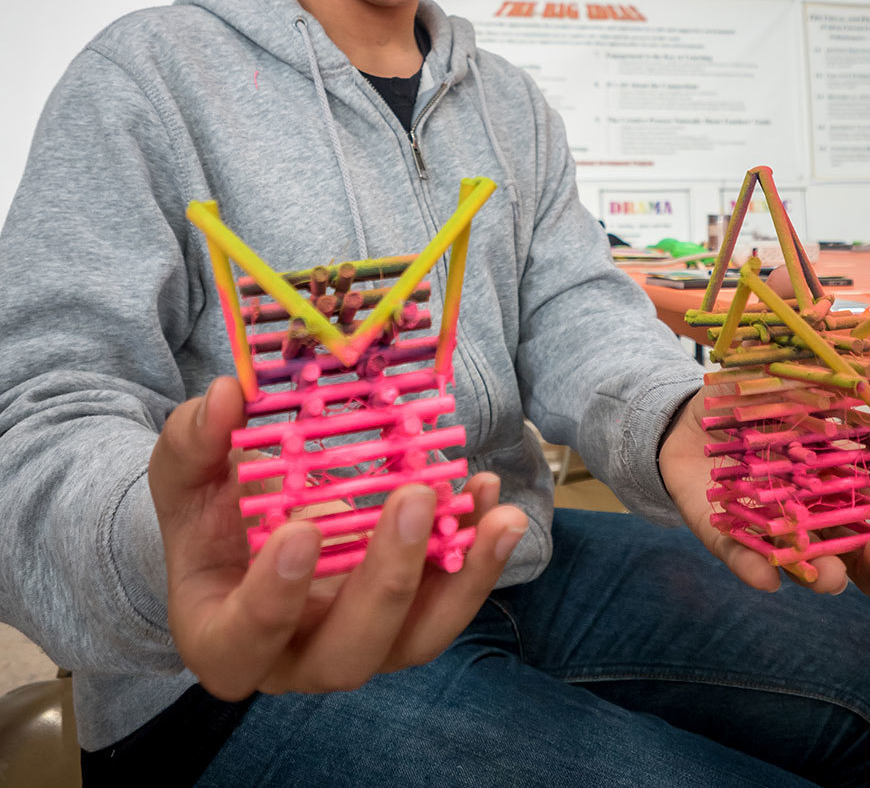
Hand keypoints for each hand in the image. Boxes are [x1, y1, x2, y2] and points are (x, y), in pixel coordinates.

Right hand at [149, 375, 528, 700]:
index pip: (243, 642)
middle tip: (413, 498)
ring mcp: (356, 646)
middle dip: (387, 581)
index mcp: (221, 636)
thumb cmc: (210, 510)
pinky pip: (447, 602)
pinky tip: (491, 500)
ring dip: (462, 581)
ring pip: (414, 641)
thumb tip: (225, 396)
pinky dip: (476, 557)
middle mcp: (293, 659)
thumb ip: (195, 440)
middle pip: (346, 654)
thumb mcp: (186, 471)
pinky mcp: (404, 622)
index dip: (273, 599)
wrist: (247, 529)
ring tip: (497, 518)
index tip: (301, 529)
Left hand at [658, 386, 869, 596]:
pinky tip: (766, 579)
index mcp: (848, 484)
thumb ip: (830, 383)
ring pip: (809, 566)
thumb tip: (861, 369)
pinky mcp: (726, 533)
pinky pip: (740, 557)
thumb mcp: (798, 381)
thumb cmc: (761, 400)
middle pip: (864, 558)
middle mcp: (819, 517)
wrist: (695, 415)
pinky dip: (754, 569)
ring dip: (824, 575)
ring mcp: (775, 529)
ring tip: (831, 576)